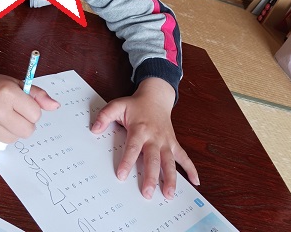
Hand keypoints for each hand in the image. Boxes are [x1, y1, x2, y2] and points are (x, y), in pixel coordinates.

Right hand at [0, 72, 59, 146]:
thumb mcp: (15, 84)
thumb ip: (37, 95)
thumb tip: (55, 106)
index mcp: (8, 92)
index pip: (36, 114)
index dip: (31, 111)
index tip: (21, 106)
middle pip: (27, 131)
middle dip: (23, 123)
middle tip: (12, 114)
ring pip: (14, 140)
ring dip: (10, 131)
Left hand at [90, 77, 198, 199]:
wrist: (156, 97)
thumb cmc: (136, 105)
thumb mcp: (117, 105)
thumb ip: (105, 116)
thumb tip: (94, 129)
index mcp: (140, 129)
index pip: (133, 147)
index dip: (127, 161)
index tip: (121, 175)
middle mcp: (155, 137)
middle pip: (153, 159)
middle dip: (151, 176)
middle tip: (147, 193)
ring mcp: (166, 142)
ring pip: (170, 162)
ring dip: (170, 178)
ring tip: (168, 194)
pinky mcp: (173, 144)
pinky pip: (184, 157)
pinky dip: (191, 169)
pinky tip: (196, 182)